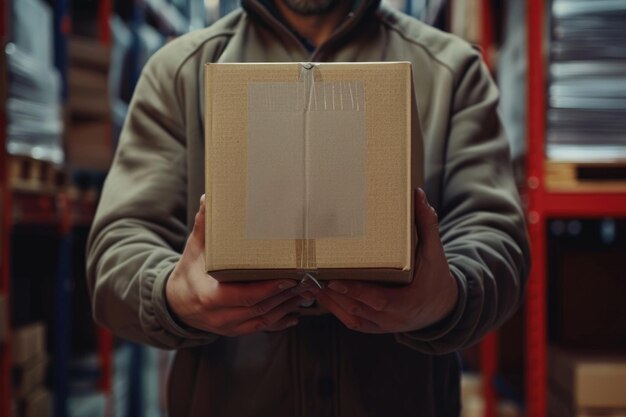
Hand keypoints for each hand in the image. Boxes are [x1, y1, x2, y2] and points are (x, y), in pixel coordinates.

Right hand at [165, 195, 309, 336]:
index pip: (243, 296)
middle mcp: (219, 316)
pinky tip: (295, 313)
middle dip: (285, 295)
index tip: (288, 277)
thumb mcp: (194, 248)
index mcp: (208, 296)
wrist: (177, 302)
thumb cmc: (190, 271)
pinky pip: (261, 329)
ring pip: (264, 320)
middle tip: (307, 279)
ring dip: (287, 306)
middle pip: (259, 308)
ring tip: (307, 291)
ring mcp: (228, 327)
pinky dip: (280, 322)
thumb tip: (209, 198)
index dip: (268, 289)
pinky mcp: (235, 331)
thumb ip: (204, 226)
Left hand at [315, 188, 458, 333]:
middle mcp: (393, 319)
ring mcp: (382, 326)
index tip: (335, 281)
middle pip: (358, 308)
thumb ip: (427, 225)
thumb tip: (418, 195)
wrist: (441, 308)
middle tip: (313, 276)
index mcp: (408, 302)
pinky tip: (320, 294)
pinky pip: (350, 321)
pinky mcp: (374, 328)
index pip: (379, 300)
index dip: (356, 291)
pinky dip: (334, 308)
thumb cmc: (436, 278)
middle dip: (334, 294)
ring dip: (329, 301)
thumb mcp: (434, 253)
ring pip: (350, 316)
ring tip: (310, 282)